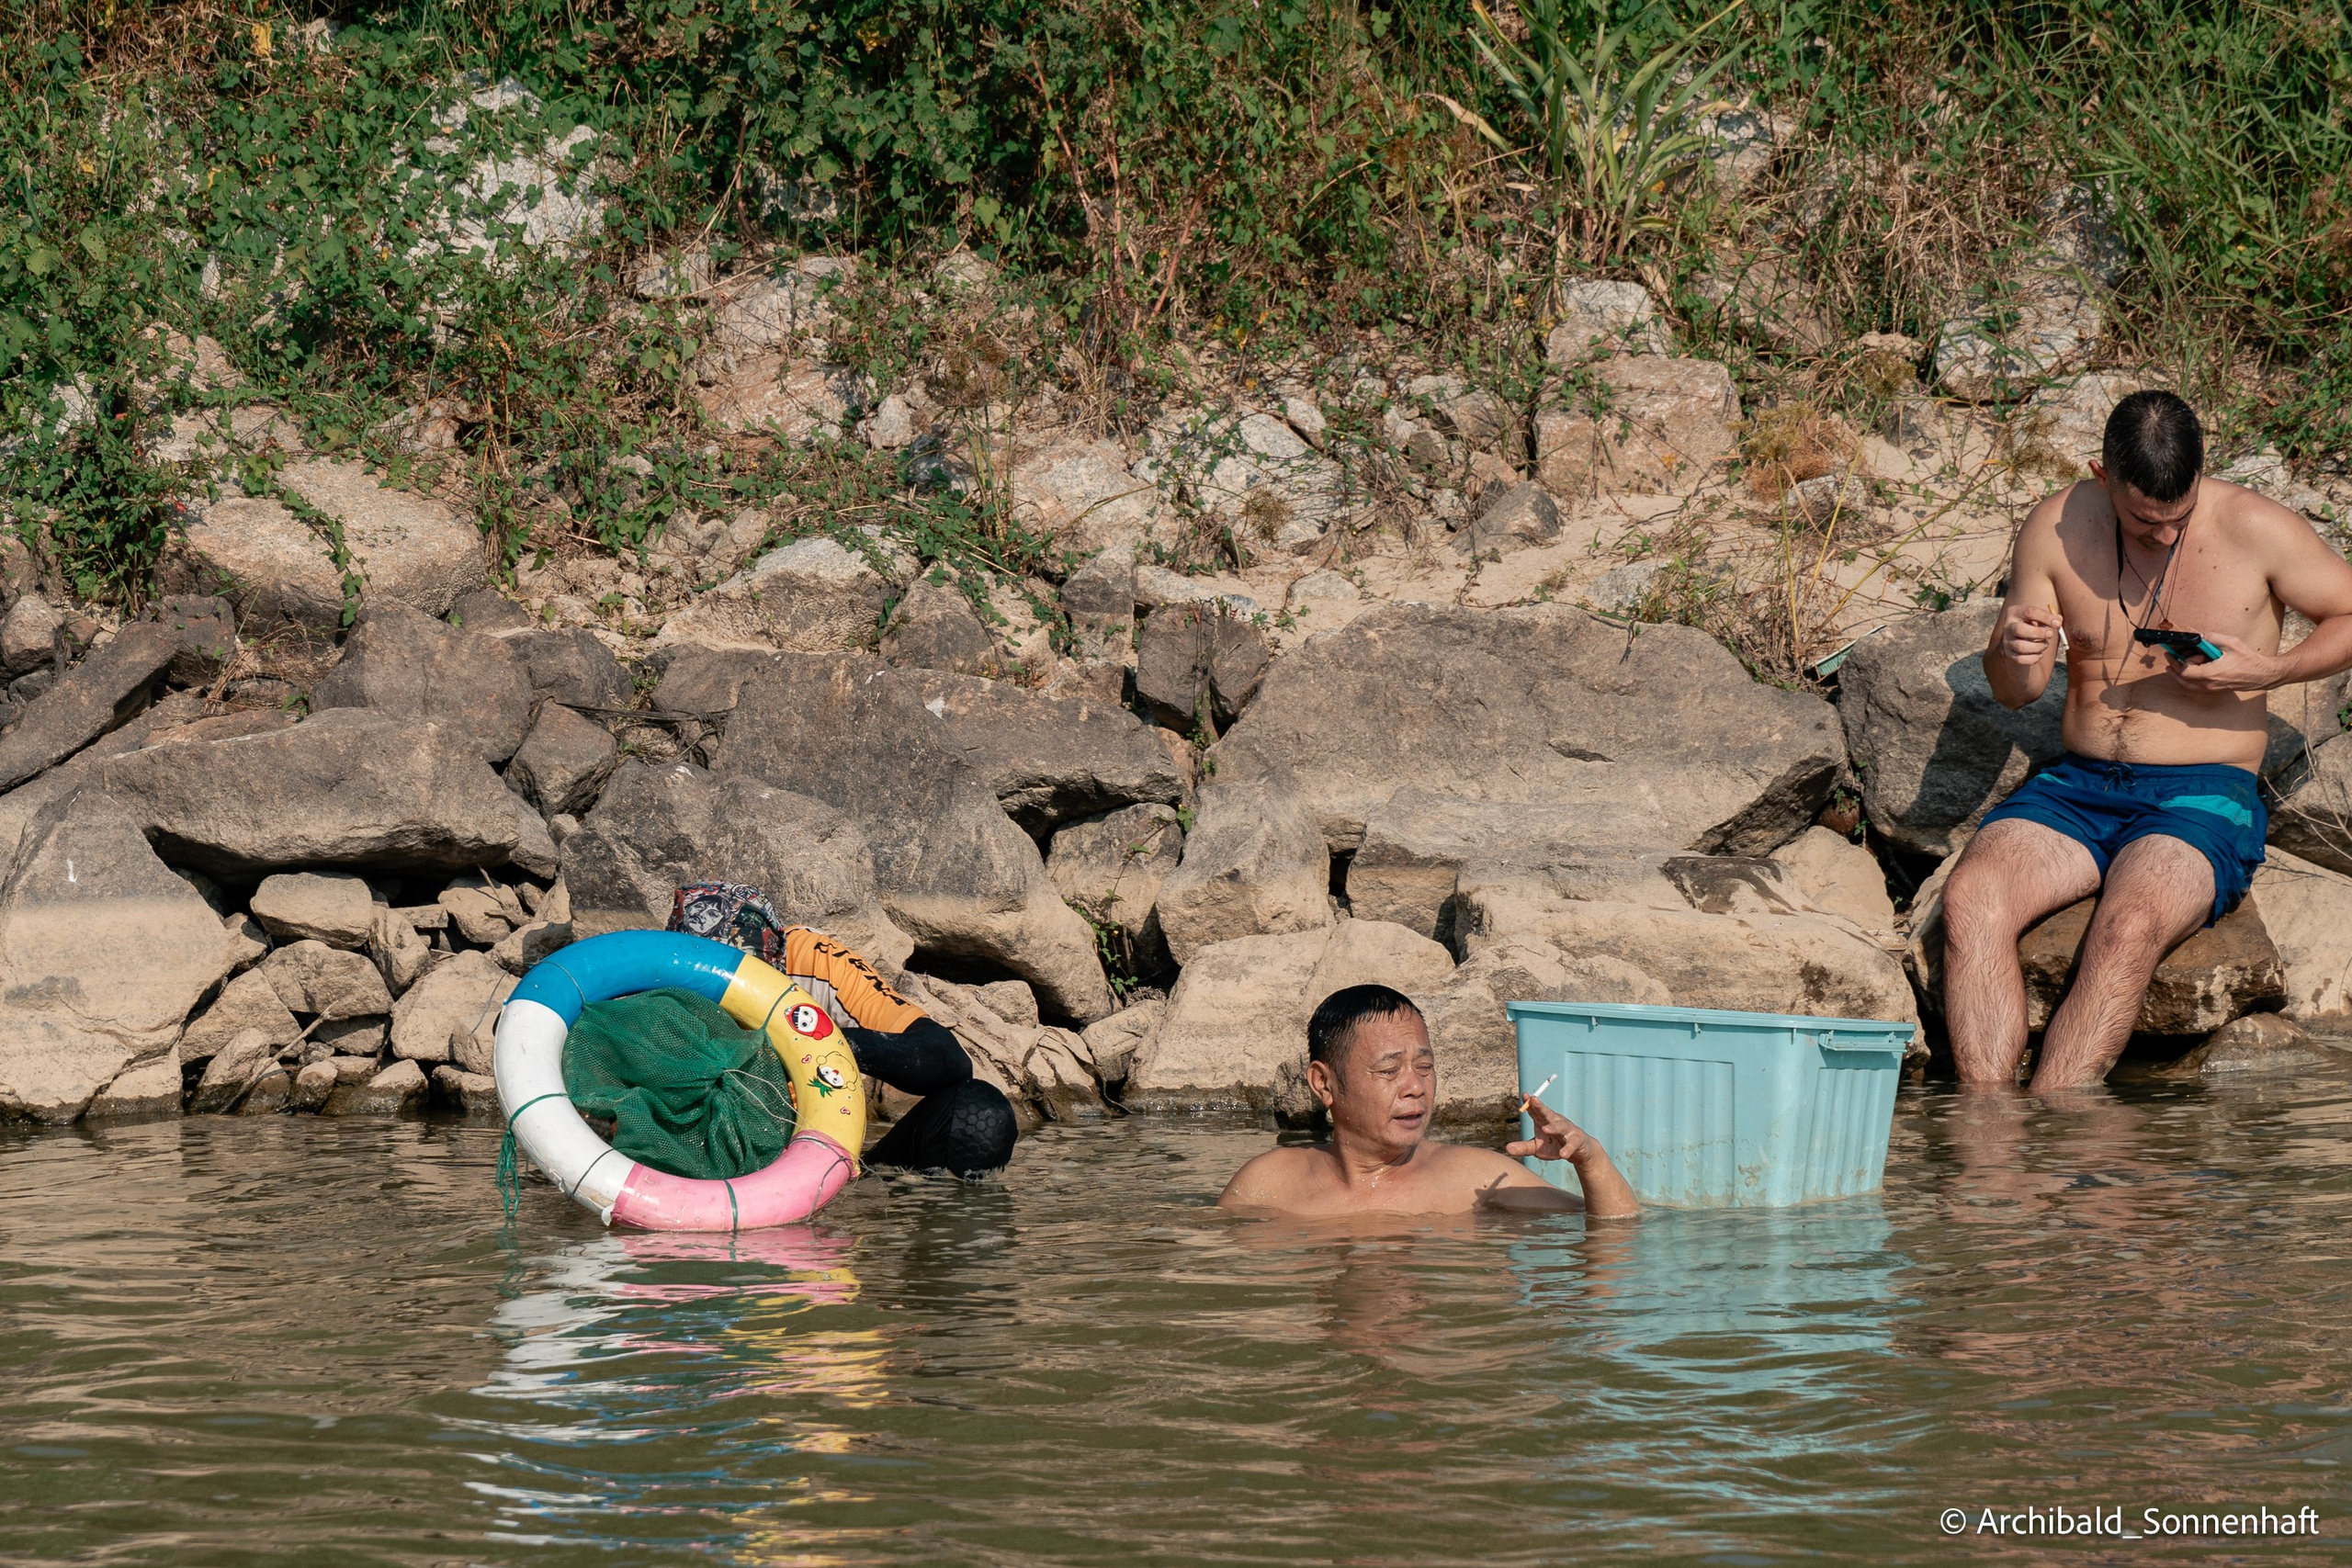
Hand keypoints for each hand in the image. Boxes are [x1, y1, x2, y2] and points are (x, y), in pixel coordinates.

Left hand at [1504, 1096, 1601, 1164]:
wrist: (1579, 1151)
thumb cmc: (1555, 1145)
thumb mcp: (1538, 1148)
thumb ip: (1524, 1147)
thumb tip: (1507, 1149)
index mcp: (1544, 1121)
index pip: (1535, 1111)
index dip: (1530, 1104)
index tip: (1524, 1095)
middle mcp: (1556, 1122)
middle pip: (1547, 1113)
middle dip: (1540, 1106)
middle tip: (1533, 1100)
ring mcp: (1568, 1129)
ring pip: (1560, 1126)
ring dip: (1553, 1127)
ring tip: (1545, 1129)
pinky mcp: (1577, 1140)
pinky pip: (1572, 1143)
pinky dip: (1567, 1148)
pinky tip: (1563, 1154)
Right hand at [1993, 604, 2061, 665]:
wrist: (2019, 638)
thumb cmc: (2033, 625)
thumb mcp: (2040, 618)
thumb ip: (2051, 618)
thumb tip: (2058, 622)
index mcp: (2015, 612)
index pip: (2029, 612)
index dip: (2046, 618)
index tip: (2058, 624)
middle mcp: (2008, 626)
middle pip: (2019, 629)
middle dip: (2038, 633)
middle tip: (2050, 634)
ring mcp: (2007, 641)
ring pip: (2021, 646)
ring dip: (2038, 646)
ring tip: (2045, 644)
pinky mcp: (2009, 654)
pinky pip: (2020, 659)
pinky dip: (2034, 658)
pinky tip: (2039, 654)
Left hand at [2172, 632, 2286, 692]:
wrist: (2263, 674)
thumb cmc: (2248, 659)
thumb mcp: (2231, 643)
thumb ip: (2212, 638)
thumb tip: (2198, 636)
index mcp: (2211, 674)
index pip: (2186, 671)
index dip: (2184, 661)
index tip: (2193, 652)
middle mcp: (2209, 684)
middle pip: (2183, 679)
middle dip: (2174, 666)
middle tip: (2169, 656)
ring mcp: (2212, 689)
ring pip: (2188, 685)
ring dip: (2178, 675)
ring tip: (2172, 666)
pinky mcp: (2215, 689)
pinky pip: (2196, 687)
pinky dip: (2188, 680)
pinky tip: (2187, 672)